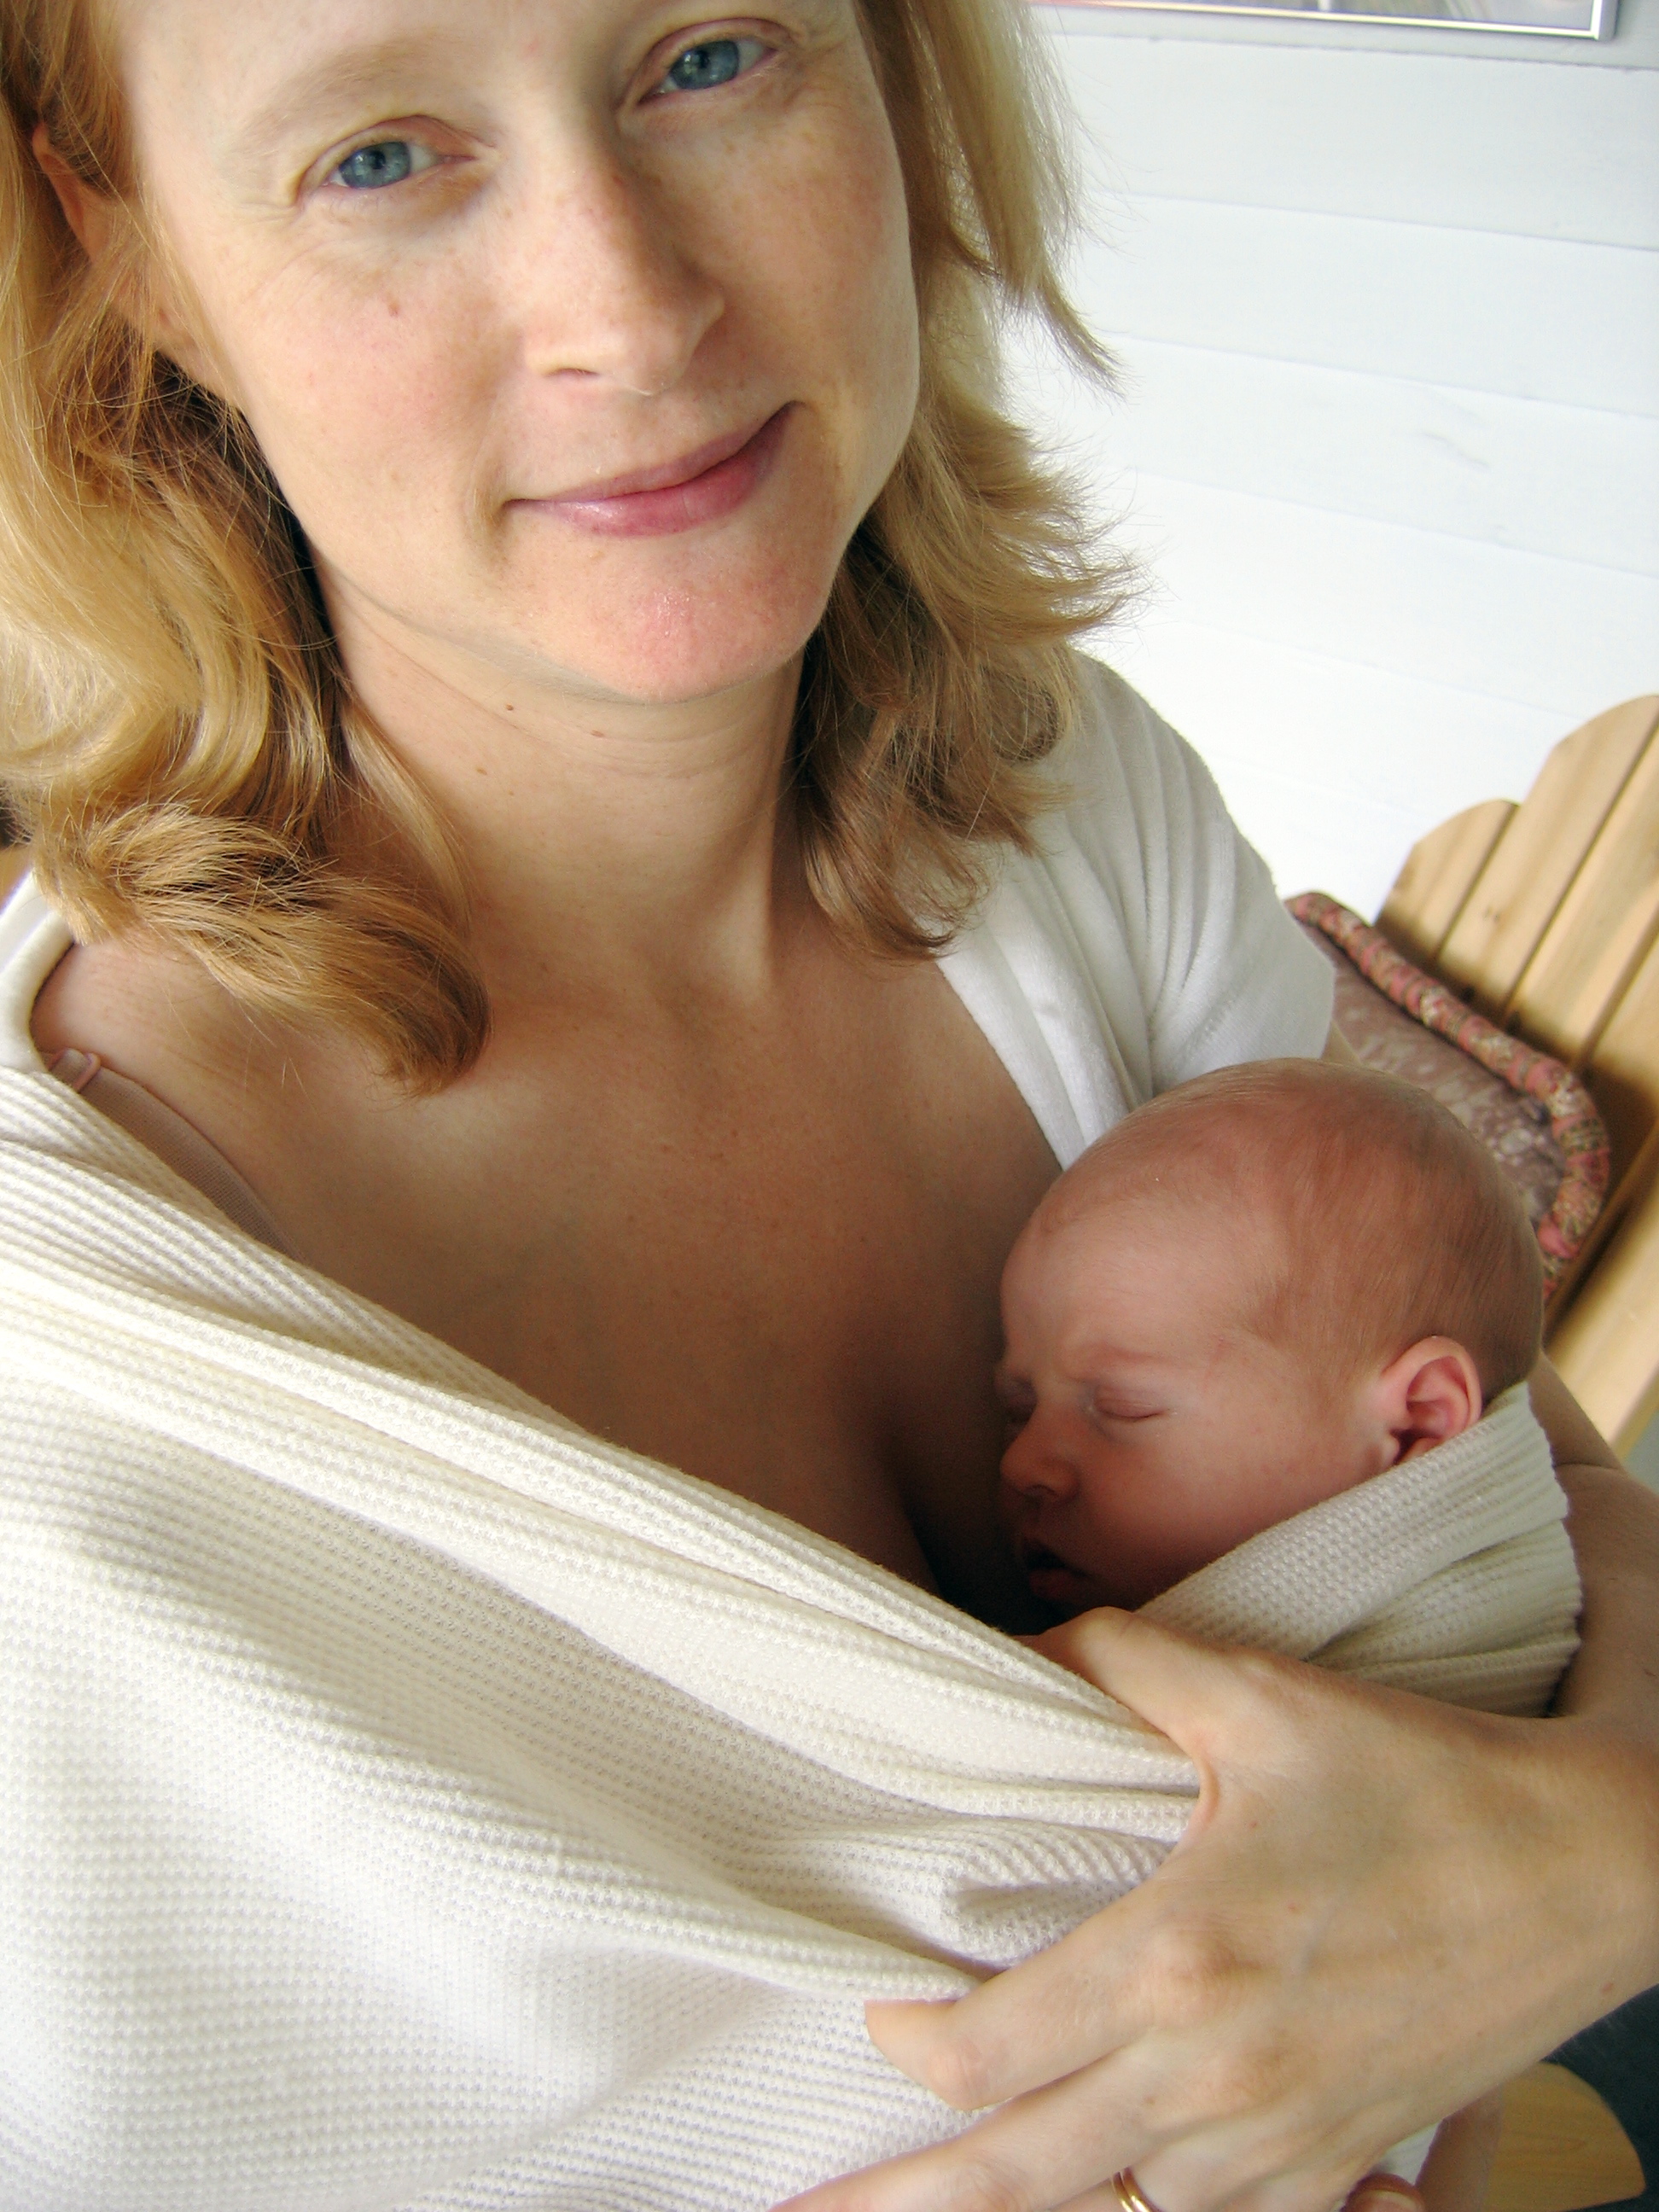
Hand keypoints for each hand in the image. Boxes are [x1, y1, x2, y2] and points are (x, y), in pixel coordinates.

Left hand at [780, 1608, 1655, 2211]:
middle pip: (1022, 2172)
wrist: (1590, 1872)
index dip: (912, 2045)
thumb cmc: (1425, 1779)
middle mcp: (1215, 2077)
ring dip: (1029, 2206)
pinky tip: (1112, 2189)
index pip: (991, 2049)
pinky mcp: (1342, 2164)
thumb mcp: (1262, 1692)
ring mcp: (1283, 2142)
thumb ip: (1119, 1664)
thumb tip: (1012, 1651)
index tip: (880, 2016)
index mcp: (1179, 1962)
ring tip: (942, 2204)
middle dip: (905, 2199)